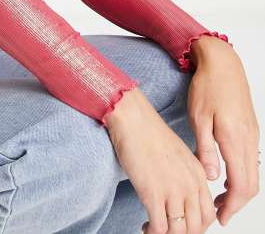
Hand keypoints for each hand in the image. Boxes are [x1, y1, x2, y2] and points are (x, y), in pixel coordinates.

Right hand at [105, 86, 216, 232]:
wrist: (133, 120)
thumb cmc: (150, 133)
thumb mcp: (179, 154)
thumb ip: (187, 175)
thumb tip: (184, 196)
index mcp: (198, 174)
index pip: (208, 214)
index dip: (197, 226)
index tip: (183, 226)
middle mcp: (189, 185)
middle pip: (196, 227)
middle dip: (183, 233)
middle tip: (169, 230)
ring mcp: (172, 190)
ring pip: (179, 231)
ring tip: (155, 229)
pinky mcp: (152, 194)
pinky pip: (160, 228)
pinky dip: (153, 232)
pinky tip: (146, 226)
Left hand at [186, 37, 260, 226]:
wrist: (222, 63)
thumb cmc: (206, 87)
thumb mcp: (198, 118)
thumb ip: (205, 150)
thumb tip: (210, 178)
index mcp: (235, 140)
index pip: (240, 185)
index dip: (231, 206)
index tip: (220, 217)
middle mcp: (249, 140)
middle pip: (251, 184)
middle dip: (236, 203)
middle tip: (218, 212)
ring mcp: (253, 135)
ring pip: (253, 173)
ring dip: (239, 189)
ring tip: (217, 196)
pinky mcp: (251, 129)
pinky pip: (251, 159)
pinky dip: (242, 174)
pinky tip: (225, 173)